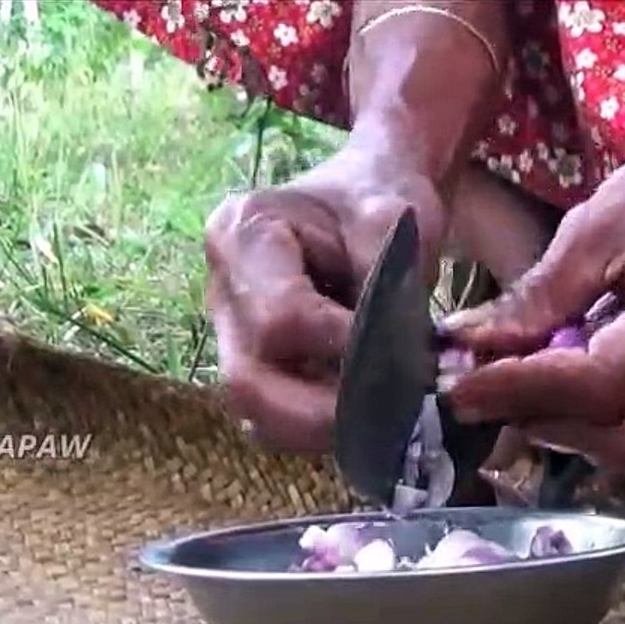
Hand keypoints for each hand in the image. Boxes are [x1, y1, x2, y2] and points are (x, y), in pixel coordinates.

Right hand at [205, 146, 445, 452]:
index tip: (402, 356)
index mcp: (243, 234)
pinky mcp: (253, 365)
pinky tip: (368, 415)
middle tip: (394, 416)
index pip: (280, 318)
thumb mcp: (396, 220)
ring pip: (255, 414)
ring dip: (322, 430)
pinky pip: (274, 420)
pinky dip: (321, 430)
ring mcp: (229, 333)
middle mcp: (222, 290)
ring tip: (385, 418)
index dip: (342, 349)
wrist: (372, 193)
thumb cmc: (381, 197)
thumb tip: (388, 365)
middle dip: (323, 413)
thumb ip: (385, 285)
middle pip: (248, 382)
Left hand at [438, 123, 624, 474]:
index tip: (457, 385)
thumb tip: (463, 347)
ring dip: (558, 424)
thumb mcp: (594, 227)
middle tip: (470, 394)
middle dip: (533, 416)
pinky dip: (590, 415)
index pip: (599, 381)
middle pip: (615, 428)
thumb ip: (535, 298)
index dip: (522, 388)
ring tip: (505, 389)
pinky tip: (551, 387)